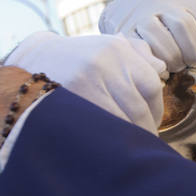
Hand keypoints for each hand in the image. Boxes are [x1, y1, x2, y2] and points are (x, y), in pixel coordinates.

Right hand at [3, 31, 163, 132]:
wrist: (32, 62)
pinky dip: (110, 139)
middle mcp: (104, 61)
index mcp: (117, 48)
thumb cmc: (76, 59)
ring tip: (129, 149)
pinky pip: (101, 126)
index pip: (151, 86)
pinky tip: (111, 146)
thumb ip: (137, 54)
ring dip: (129, 138)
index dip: (156, 111)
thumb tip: (162, 70)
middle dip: (145, 129)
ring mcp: (86, 80)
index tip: (152, 125)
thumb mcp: (105, 47)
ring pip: (122, 119)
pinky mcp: (70, 98)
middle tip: (144, 144)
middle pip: (138, 106)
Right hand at [98, 0, 195, 76]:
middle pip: (185, 26)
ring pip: (163, 39)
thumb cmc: (167, 20)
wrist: (123, 10)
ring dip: (175, 60)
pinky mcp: (124, 32)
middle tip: (195, 64)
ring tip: (178, 67)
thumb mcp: (191, 17)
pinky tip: (162, 70)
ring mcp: (140, 15)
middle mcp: (160, 1)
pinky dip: (156, 64)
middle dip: (195, 51)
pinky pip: (143, 51)